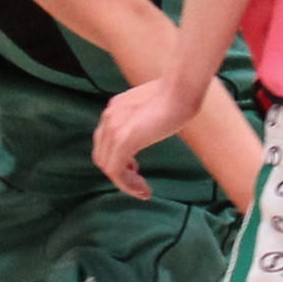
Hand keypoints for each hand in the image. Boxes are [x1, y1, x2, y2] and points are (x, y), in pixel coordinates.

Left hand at [94, 75, 198, 200]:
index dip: (117, 156)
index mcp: (115, 107)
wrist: (180, 91)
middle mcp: (109, 117)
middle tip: (137, 183)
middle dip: (118, 171)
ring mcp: (113, 128)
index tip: (134, 167)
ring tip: (142, 190)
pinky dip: (127, 185)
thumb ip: (145, 117)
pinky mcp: (122, 140)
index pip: (105, 139)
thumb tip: (152, 126)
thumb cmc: (178, 96)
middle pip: (101, 154)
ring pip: (107, 165)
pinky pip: (116, 171)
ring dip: (124, 182)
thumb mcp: (154, 105)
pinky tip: (143, 190)